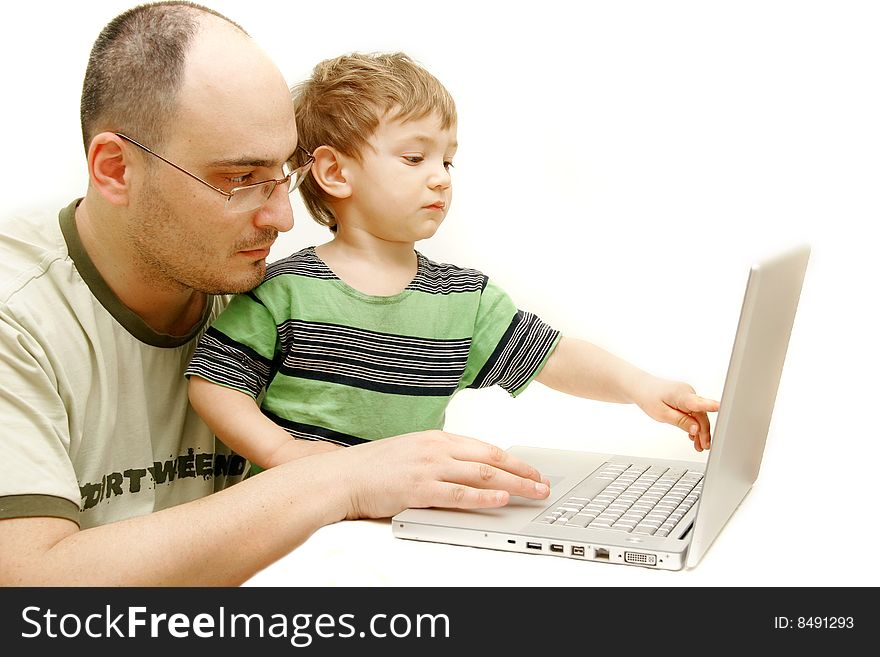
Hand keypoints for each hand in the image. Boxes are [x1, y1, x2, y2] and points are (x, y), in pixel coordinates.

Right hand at [325, 430, 550, 519]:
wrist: (341, 476)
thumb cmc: (372, 467)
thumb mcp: (410, 452)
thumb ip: (437, 457)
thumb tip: (463, 469)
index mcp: (436, 438)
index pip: (484, 447)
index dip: (512, 460)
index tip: (531, 470)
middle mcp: (436, 449)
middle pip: (491, 459)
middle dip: (522, 472)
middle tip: (543, 484)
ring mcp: (428, 468)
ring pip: (482, 475)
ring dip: (513, 485)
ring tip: (533, 493)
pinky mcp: (419, 489)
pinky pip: (459, 494)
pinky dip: (483, 498)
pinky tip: (500, 501)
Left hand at [631, 376, 719, 451]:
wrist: (642, 387)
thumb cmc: (648, 398)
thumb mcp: (661, 414)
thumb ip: (680, 421)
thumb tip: (696, 429)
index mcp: (681, 395)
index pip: (698, 402)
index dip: (710, 406)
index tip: (720, 407)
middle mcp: (688, 392)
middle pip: (701, 415)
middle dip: (703, 432)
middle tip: (703, 447)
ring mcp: (689, 395)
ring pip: (699, 416)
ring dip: (700, 431)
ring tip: (699, 446)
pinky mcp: (687, 398)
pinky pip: (695, 413)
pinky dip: (694, 425)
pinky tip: (694, 436)